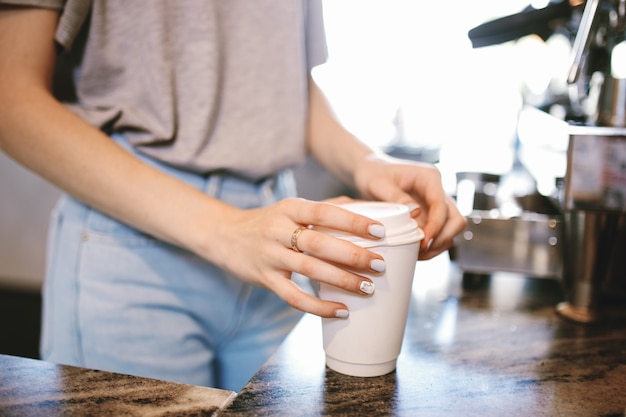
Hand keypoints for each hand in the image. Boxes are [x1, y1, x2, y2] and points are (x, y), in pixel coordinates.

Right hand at [206, 198, 386, 317]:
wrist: (223, 235)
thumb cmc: (267, 221)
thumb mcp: (290, 208)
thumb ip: (324, 207)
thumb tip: (364, 206)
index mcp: (289, 208)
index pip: (324, 212)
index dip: (353, 221)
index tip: (380, 232)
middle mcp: (278, 230)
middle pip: (319, 243)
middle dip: (352, 255)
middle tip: (379, 265)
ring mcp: (270, 256)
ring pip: (309, 269)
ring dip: (341, 280)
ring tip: (367, 287)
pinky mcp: (265, 279)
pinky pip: (293, 297)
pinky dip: (319, 307)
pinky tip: (341, 311)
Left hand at [353, 153, 465, 259]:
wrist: (369, 172)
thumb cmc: (373, 173)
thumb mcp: (378, 184)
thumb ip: (395, 196)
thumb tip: (415, 213)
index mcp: (429, 178)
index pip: (441, 204)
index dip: (436, 225)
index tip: (424, 241)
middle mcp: (437, 191)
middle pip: (455, 219)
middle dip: (442, 238)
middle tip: (422, 250)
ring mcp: (435, 205)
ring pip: (451, 229)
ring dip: (438, 244)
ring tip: (418, 254)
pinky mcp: (429, 216)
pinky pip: (439, 234)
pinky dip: (431, 245)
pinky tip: (415, 251)